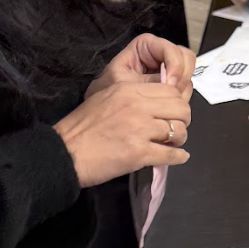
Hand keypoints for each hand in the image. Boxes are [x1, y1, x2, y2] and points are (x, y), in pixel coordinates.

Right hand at [55, 81, 191, 187]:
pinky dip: (178, 157)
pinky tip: (178, 157)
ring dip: (180, 139)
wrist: (65, 153)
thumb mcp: (106, 98)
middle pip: (180, 108)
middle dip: (182, 120)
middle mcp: (137, 106)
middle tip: (175, 128)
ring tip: (172, 144)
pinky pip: (171, 154)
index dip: (176, 102)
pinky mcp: (139, 153)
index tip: (172, 112)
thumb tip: (157, 103)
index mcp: (129, 90)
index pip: (170, 90)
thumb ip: (132, 97)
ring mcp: (140, 130)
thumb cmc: (82, 128)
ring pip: (179, 131)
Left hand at [87, 34, 195, 97]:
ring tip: (165, 102)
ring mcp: (168, 70)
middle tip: (171, 94)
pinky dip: (180, 98)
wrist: (104, 108)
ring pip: (188, 74)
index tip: (169, 83)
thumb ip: (148, 82)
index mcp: (146, 46)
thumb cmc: (107, 91)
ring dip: (181, 90)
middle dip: (180, 78)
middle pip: (185, 58)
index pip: (170, 49)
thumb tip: (169, 86)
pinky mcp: (172, 85)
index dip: (174, 65)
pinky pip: (185, 88)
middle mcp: (160, 55)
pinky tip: (167, 105)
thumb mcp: (124, 84)